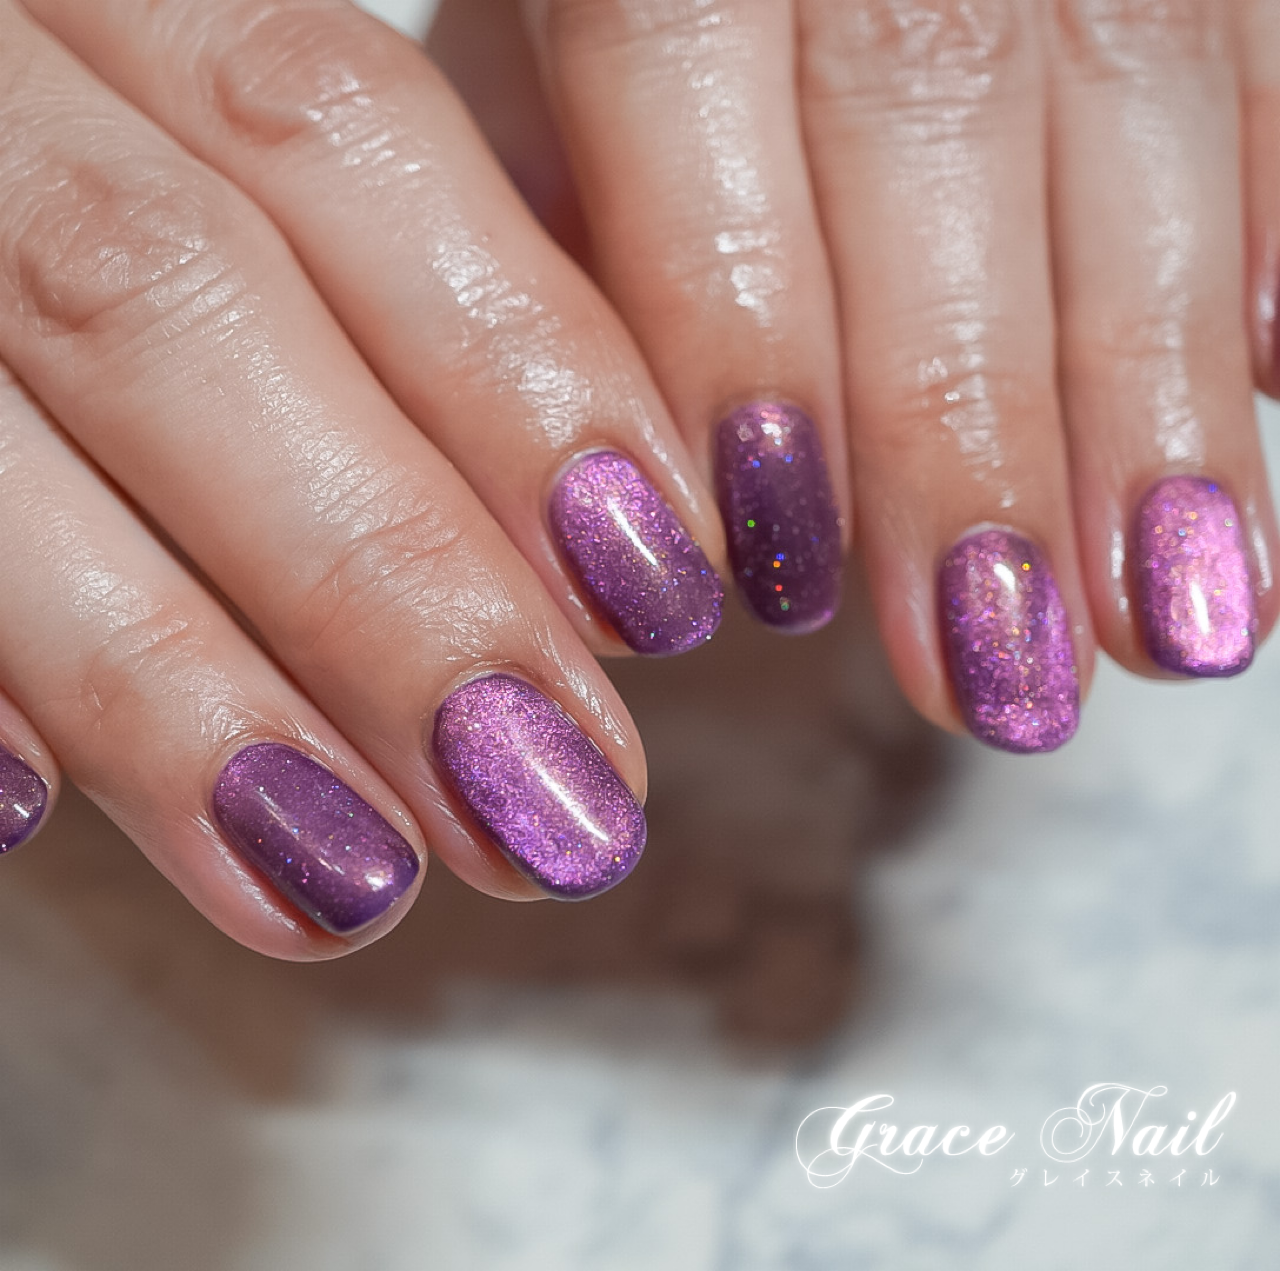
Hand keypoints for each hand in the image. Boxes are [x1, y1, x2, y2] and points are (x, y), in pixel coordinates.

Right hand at [0, 0, 736, 954]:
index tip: (667, 596)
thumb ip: (409, 329)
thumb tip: (622, 550)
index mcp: (125, 0)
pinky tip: (31, 817)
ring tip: (357, 883)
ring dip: (185, 683)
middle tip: (558, 803)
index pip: (339, 134)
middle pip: (177, 287)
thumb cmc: (137, 246)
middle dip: (388, 573)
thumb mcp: (267, 225)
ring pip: (3, 407)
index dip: (520, 369)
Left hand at [437, 0, 1279, 751]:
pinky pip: (1264, 57)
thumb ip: (549, 242)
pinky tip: (1275, 379)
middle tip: (990, 662)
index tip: (768, 553)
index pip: (671, 57)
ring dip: (1153, 393)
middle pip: (924, 109)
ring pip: (1130, 102)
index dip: (736, 319)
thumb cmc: (620, 13)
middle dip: (964, 422)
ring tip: (1169, 626)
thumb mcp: (523, 86)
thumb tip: (608, 503)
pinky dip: (1274, 220)